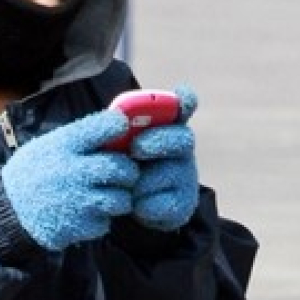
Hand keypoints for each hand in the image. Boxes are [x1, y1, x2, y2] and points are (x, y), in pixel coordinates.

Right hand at [2, 110, 140, 250]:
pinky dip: (100, 220)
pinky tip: (86, 213)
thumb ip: (80, 138)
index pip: (104, 126)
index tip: (121, 128)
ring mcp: (78, 201)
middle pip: (121, 168)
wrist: (8, 208)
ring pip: (121, 199)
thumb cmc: (34, 172)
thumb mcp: (49, 145)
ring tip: (104, 196)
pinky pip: (106, 222)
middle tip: (122, 174)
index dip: (118, 125)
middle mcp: (73, 171)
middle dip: (127, 172)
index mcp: (64, 145)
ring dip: (117, 199)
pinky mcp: (78, 226)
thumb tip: (118, 127)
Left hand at [129, 84, 199, 230]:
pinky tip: (136, 204)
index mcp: (164, 127)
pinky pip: (163, 203)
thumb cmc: (118, 163)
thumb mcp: (113, 144)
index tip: (183, 94)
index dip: (185, 100)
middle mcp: (181, 149)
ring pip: (170, 173)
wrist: (121, 205)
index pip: (182, 108)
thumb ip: (118, 128)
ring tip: (127, 184)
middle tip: (136, 148)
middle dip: (159, 141)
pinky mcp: (183, 204)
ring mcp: (186, 176)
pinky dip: (143, 205)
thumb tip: (118, 119)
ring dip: (142, 180)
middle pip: (183, 138)